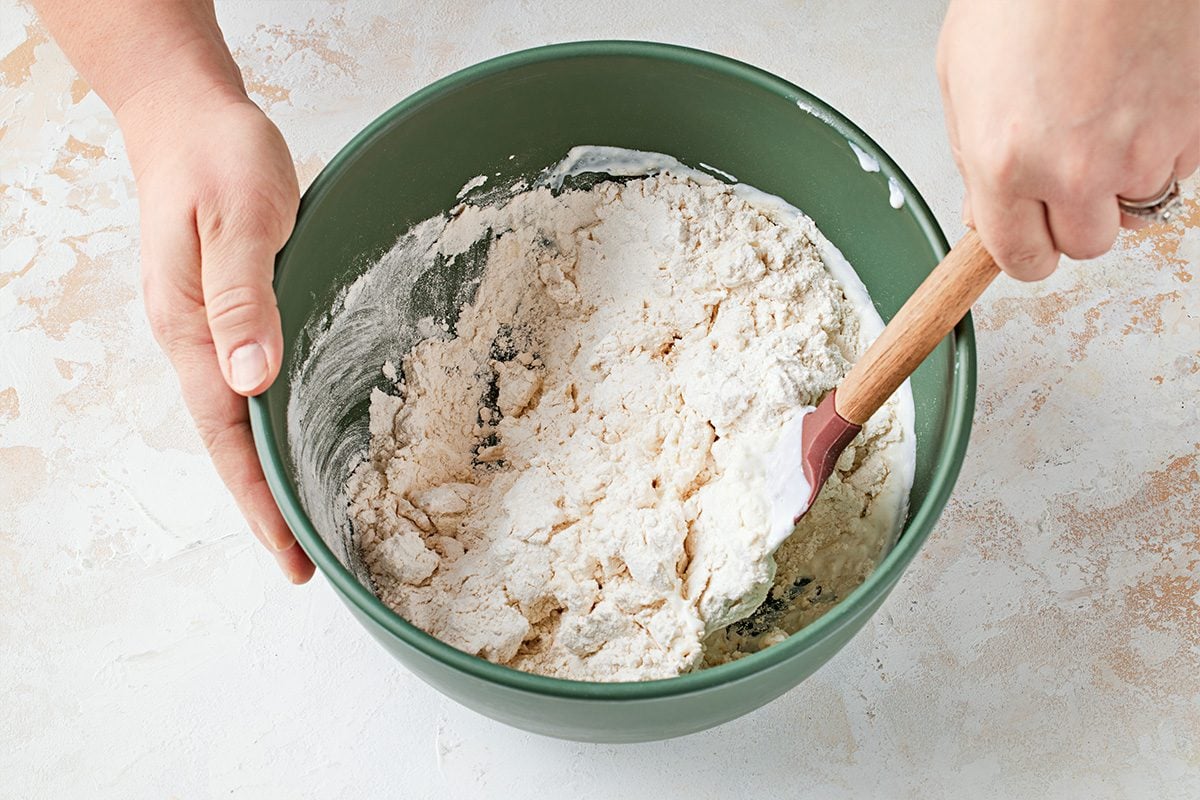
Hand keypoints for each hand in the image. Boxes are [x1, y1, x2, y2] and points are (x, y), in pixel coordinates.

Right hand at [120, 85, 314, 582]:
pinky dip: (278, 421)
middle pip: (234, 442)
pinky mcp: (232, 311)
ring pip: (244, 418)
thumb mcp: (238, 220)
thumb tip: (251, 381)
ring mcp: (212, 329)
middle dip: (270, 503)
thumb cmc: (214, 157)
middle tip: (311, 559)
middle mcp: (197, 342)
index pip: (229, 438)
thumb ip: (242, 298)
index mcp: (191, 331)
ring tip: (313, 517)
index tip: (292, 554)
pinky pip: (255, 382)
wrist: (189, 115)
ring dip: (274, 469)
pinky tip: (303, 435)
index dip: (260, 500)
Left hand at [937, 0, 1199, 279]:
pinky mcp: (1193, 126)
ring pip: (1135, 208)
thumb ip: (971, 158)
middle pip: (1084, 246)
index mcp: (1005, 165)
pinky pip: (1178, 167)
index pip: (1022, 260)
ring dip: (1120, 180)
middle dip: (1073, 218)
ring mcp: (1142, 149)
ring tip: (1101, 120)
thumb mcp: (960, 76)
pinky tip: (1136, 99)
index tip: (1030, 239)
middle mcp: (1075, 169)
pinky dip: (1161, 146)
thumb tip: (982, 213)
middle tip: (1065, 173)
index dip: (1026, 251)